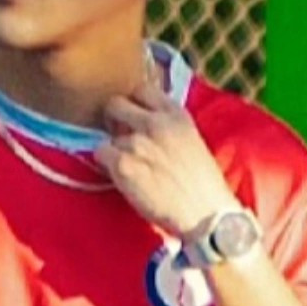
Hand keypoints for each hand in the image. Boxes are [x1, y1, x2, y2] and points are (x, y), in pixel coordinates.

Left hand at [93, 82, 238, 235]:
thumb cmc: (203, 185)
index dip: (133, 103)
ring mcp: (137, 143)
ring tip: (129, 168)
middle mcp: (156, 123)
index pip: (142, 89)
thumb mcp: (192, 141)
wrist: (206, 215)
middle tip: (119, 138)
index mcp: (177, 115)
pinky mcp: (123, 164)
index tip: (132, 117)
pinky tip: (121, 177)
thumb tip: (143, 120)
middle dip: (113, 119)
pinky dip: (106, 165)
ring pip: (107, 135)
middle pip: (115, 103)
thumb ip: (168, 126)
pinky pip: (100, 154)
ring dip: (113, 150)